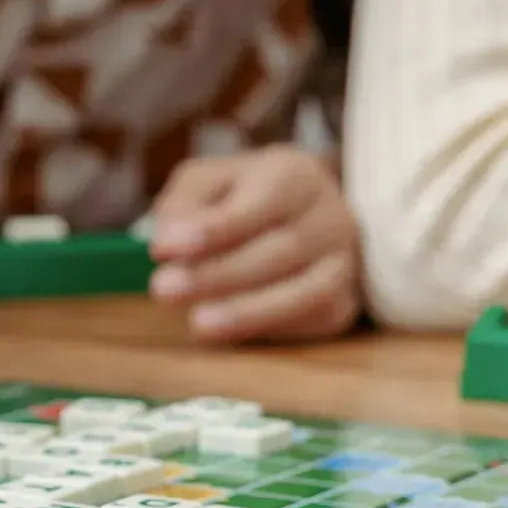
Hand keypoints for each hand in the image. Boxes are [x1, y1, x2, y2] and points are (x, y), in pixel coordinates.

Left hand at [146, 146, 362, 342]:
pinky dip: (270, 329)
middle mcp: (331, 216)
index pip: (262, 200)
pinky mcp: (342, 303)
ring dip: (248, 312)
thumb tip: (168, 244)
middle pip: (281, 250)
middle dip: (218, 274)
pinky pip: (313, 321)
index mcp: (294, 174)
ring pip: (306, 292)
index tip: (163, 248)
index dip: (215, 228)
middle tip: (163, 290)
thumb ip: (182, 205)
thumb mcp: (202, 184)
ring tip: (197, 324)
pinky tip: (229, 332)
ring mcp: (344, 262)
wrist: (294, 220)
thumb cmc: (237, 199)